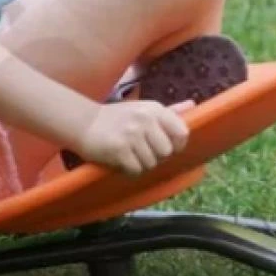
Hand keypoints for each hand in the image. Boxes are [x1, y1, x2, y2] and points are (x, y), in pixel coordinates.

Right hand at [70, 99, 195, 175]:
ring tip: (129, 154)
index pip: (182, 133)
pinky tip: (121, 160)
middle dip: (156, 156)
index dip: (176, 145)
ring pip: (151, 163)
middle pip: (166, 152)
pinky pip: (136, 170)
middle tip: (141, 151)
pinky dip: (129, 170)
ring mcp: (132, 134)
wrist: (83, 123)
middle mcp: (145, 119)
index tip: (165, 147)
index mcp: (154, 109)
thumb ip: (169, 111)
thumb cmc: (117, 118)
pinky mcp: (119, 149)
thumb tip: (192, 105)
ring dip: (141, 164)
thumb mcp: (143, 109)